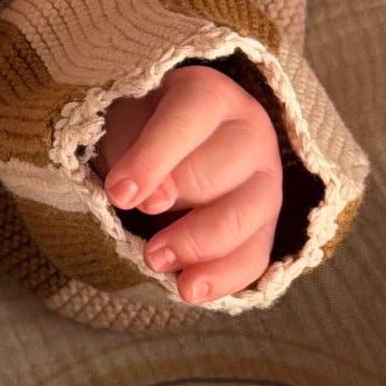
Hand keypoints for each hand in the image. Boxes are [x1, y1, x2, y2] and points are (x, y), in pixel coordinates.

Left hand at [91, 63, 284, 300]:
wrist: (166, 148)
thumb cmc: (140, 130)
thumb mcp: (124, 124)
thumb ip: (132, 151)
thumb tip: (147, 199)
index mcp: (210, 96)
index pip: (190, 119)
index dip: (154, 157)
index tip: (119, 193)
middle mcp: (249, 133)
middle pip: (220, 170)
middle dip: (177, 198)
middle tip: (137, 213)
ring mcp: (266, 181)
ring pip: (245, 217)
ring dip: (198, 244)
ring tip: (153, 260)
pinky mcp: (266, 226)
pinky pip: (255, 257)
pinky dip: (223, 278)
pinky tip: (189, 289)